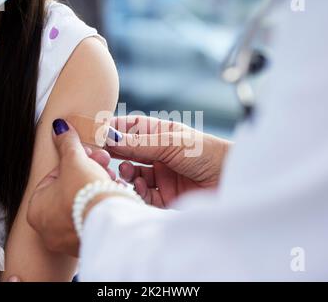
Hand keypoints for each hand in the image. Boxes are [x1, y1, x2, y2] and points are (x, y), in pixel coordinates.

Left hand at [27, 119, 114, 256]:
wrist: (110, 222)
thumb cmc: (85, 194)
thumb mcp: (74, 161)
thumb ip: (66, 143)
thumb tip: (59, 127)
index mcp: (35, 209)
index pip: (53, 178)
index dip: (72, 163)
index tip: (87, 156)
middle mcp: (47, 229)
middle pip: (68, 191)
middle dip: (87, 173)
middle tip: (101, 163)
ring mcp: (66, 239)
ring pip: (82, 205)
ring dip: (96, 187)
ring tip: (110, 179)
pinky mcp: (87, 243)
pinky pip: (92, 218)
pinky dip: (101, 205)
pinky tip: (113, 194)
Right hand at [107, 116, 231, 207]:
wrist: (232, 180)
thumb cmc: (207, 153)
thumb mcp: (170, 143)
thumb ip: (139, 143)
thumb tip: (108, 137)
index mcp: (161, 134)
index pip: (130, 129)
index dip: (113, 131)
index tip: (95, 133)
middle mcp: (159, 154)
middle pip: (128, 153)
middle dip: (114, 155)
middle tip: (102, 157)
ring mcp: (161, 176)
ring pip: (132, 175)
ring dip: (124, 173)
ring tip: (124, 172)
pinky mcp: (165, 197)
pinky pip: (143, 195)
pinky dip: (136, 191)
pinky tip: (137, 186)